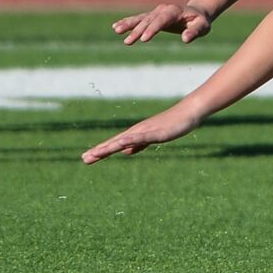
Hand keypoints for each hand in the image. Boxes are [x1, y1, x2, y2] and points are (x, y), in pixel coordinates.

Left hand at [82, 105, 201, 162]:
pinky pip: (140, 138)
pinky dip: (129, 141)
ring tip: (95, 154)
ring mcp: (145, 131)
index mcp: (135, 135)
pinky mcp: (154, 132)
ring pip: (123, 141)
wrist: (187, 113)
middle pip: (114, 143)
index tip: (87, 158)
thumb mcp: (152, 138)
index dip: (101, 151)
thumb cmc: (172, 124)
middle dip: (99, 151)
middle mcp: (136, 132)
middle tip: (84, 159)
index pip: (114, 144)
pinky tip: (120, 145)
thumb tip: (124, 151)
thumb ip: (138, 144)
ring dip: (109, 147)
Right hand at [113, 3, 213, 44]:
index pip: (162, 20)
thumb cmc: (201, 21)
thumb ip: (194, 32)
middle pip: (148, 21)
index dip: (153, 29)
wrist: (197, 12)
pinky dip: (128, 22)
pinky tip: (116, 27)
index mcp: (174, 11)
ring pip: (141, 19)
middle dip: (138, 31)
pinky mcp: (153, 16)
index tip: (144, 39)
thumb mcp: (202, 26)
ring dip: (128, 25)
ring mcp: (156, 12)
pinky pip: (139, 19)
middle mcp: (163, 9)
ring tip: (116, 30)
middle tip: (128, 42)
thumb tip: (185, 39)